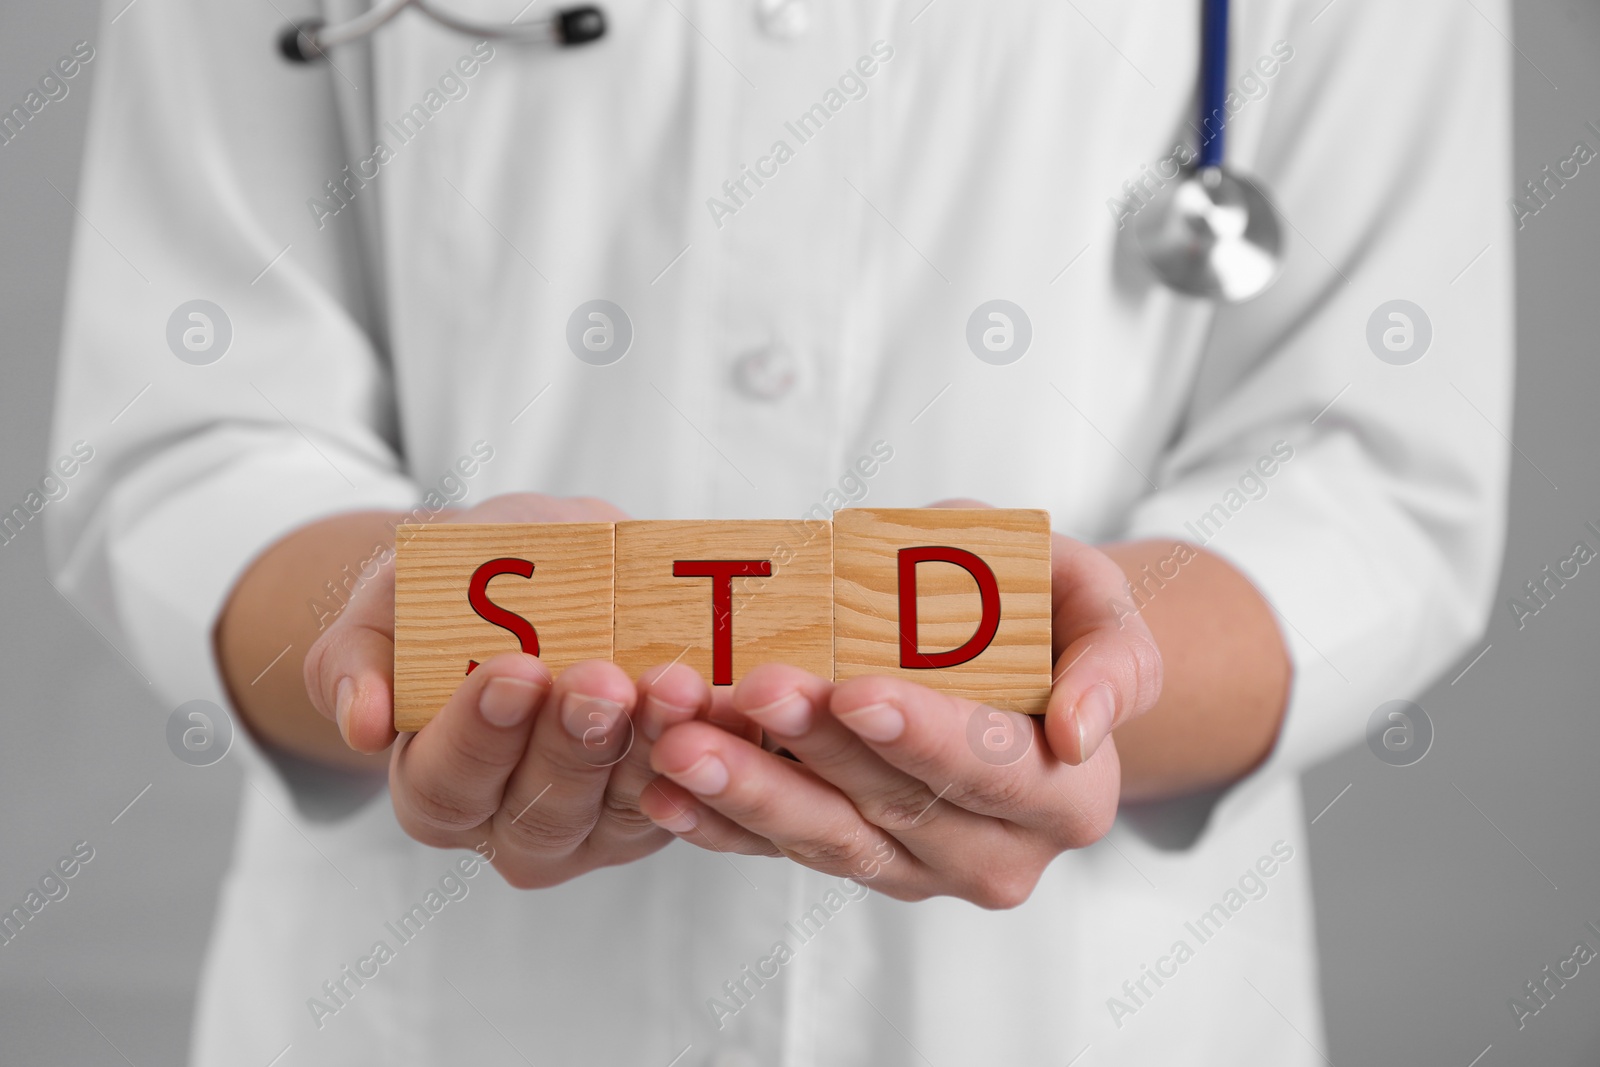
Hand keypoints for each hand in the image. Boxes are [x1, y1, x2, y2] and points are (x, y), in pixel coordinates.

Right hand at [303, 493, 729, 887]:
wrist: (534, 579)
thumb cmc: (450, 597)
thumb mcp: (392, 604)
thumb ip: (362, 656)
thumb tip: (362, 722)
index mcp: (436, 790)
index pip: (448, 783)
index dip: (480, 733)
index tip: (514, 671)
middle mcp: (513, 827)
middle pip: (544, 810)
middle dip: (574, 744)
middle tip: (599, 681)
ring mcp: (598, 826)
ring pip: (628, 805)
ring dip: (655, 746)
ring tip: (672, 682)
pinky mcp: (668, 805)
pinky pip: (696, 786)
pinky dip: (715, 743)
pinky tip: (727, 697)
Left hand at [635, 506, 1162, 907]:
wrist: (1010, 655)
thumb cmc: (1047, 611)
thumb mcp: (1098, 602)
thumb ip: (1112, 658)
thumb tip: (1083, 730)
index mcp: (1066, 794)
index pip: (989, 768)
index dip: (923, 736)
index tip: (856, 692)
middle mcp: (995, 852)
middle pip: (895, 808)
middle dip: (814, 751)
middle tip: (750, 690)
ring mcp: (917, 868)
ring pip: (826, 840)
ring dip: (747, 790)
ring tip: (682, 738)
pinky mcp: (853, 861)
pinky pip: (779, 852)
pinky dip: (717, 822)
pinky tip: (664, 786)